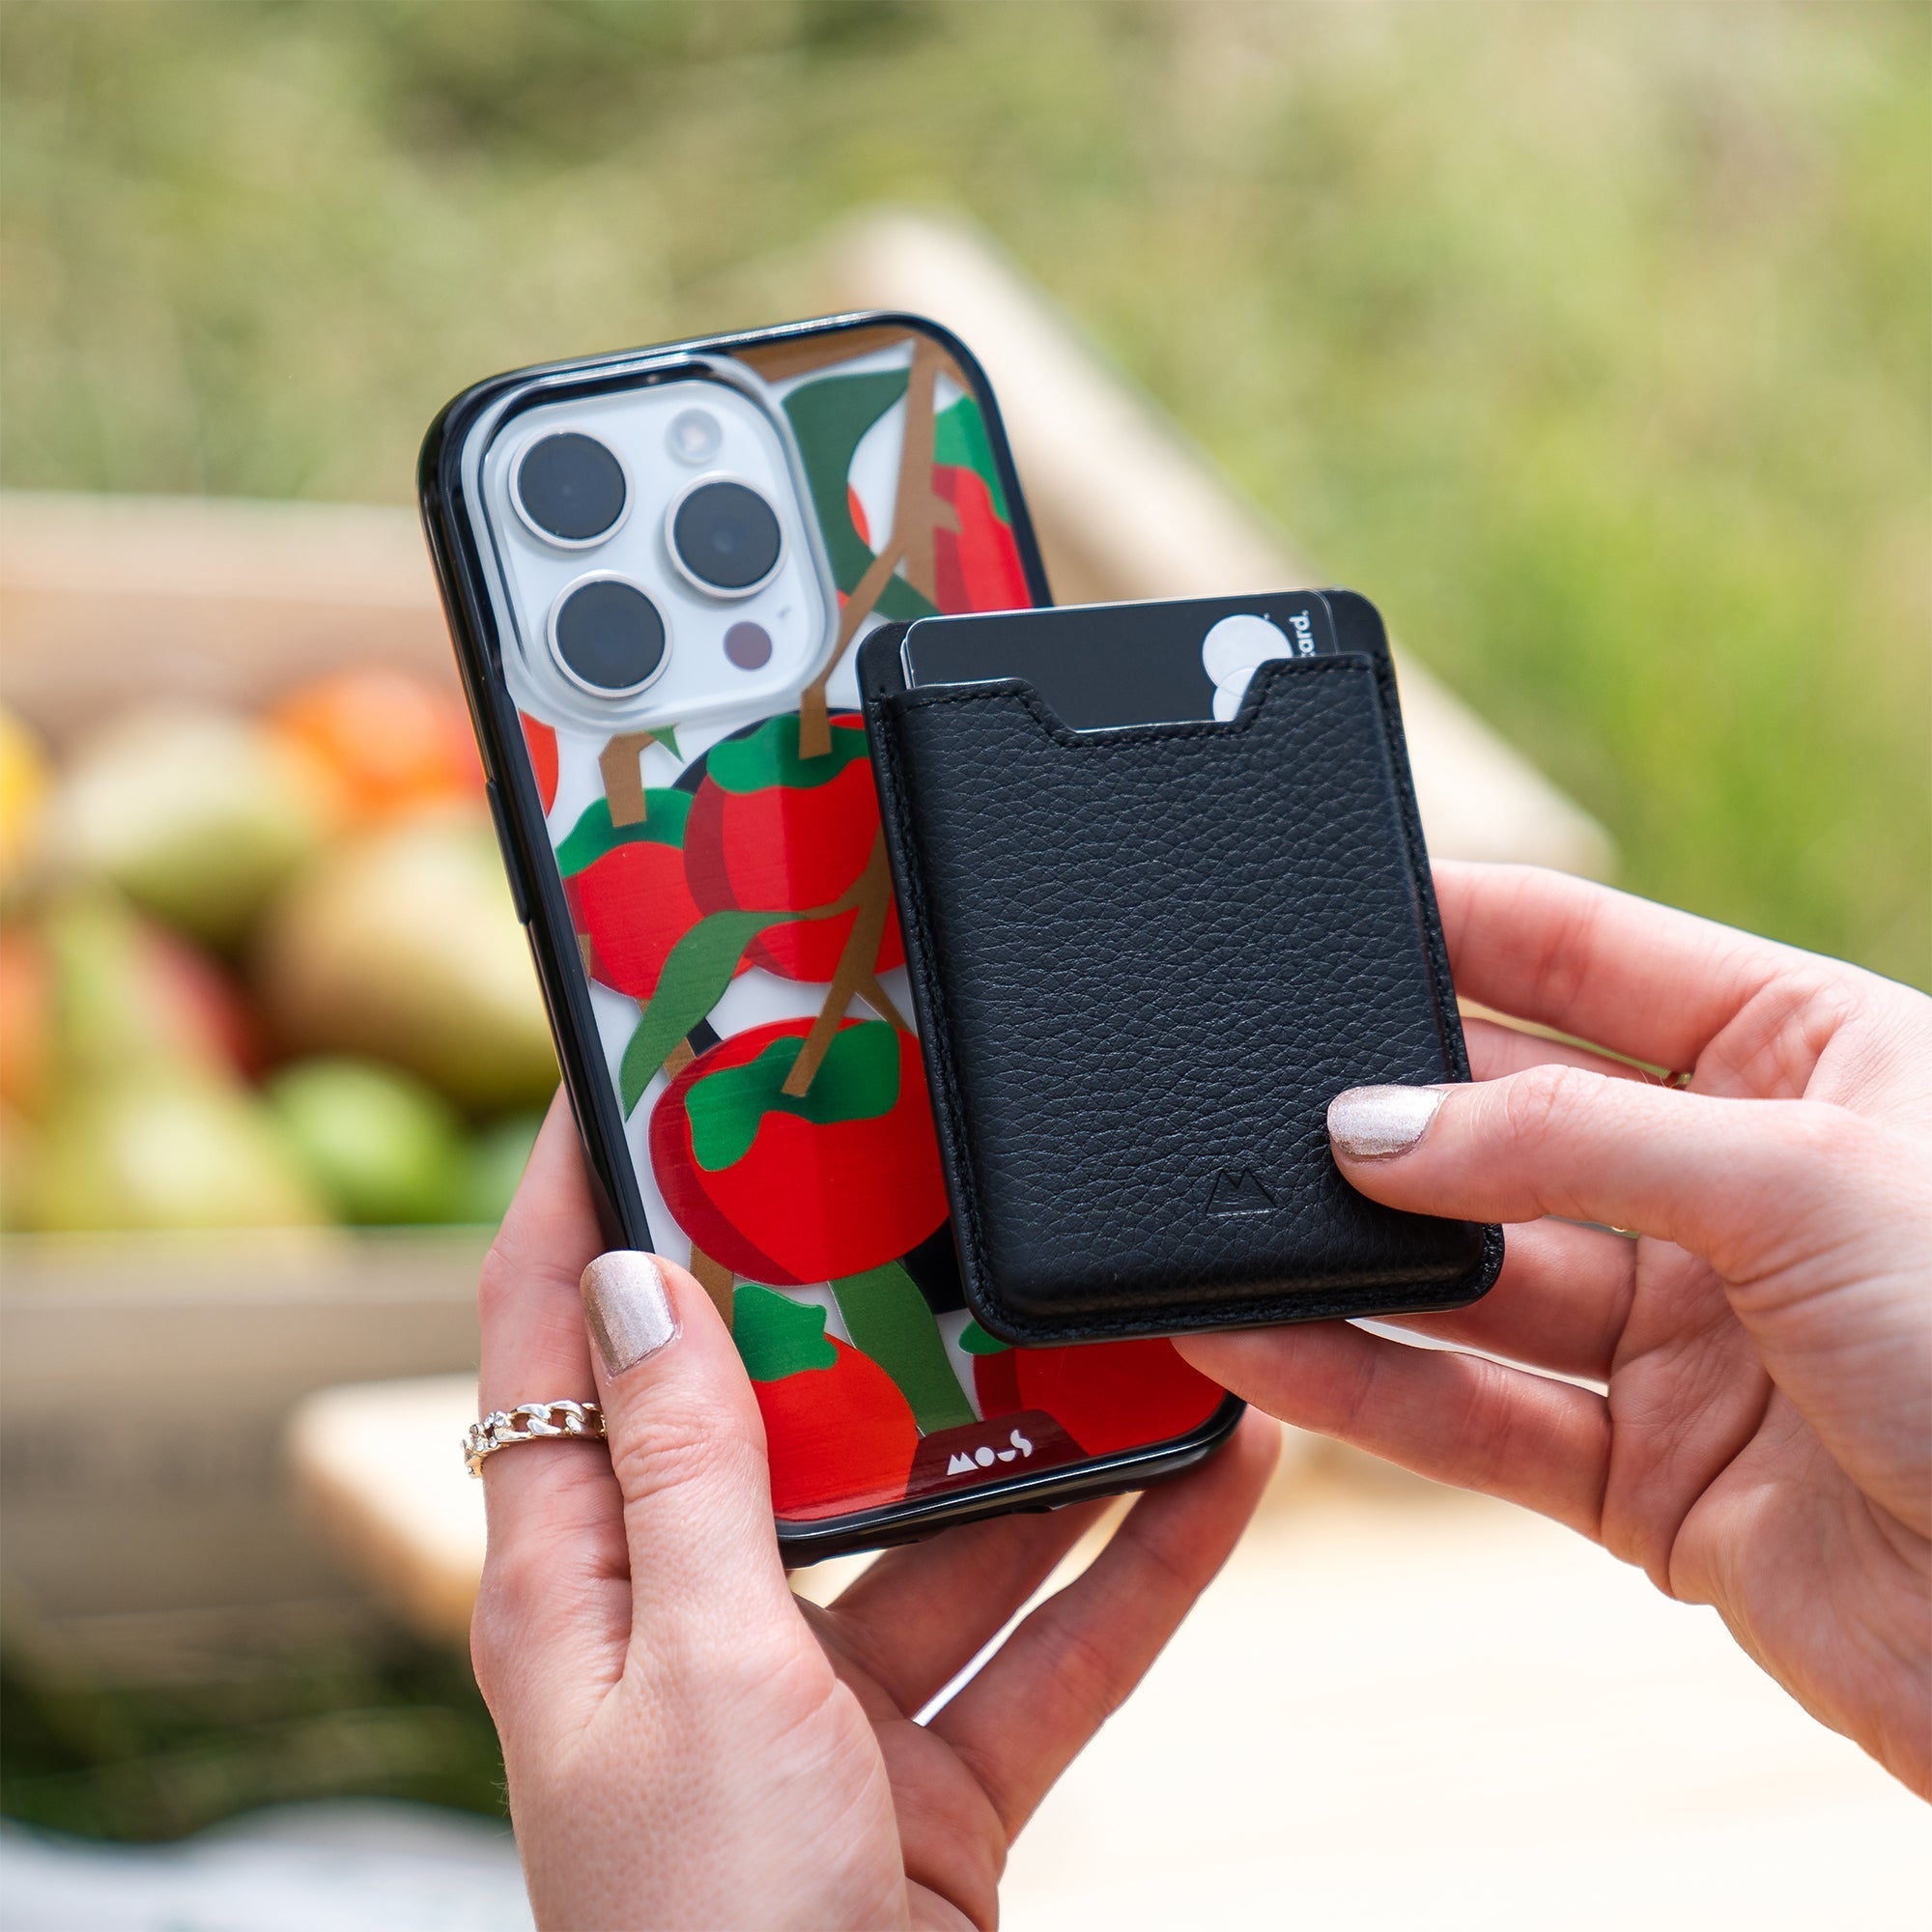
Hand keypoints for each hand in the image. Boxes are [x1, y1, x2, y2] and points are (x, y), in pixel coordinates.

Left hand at [472, 1098, 1277, 1930]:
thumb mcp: (693, 1679)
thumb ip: (684, 1480)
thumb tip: (634, 1281)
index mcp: (577, 1591)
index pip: (549, 1345)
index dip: (570, 1200)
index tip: (625, 1072)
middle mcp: (692, 1627)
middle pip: (780, 1417)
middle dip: (863, 1304)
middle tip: (935, 1172)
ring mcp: (820, 1702)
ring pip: (947, 1525)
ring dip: (1046, 1439)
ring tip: (1128, 1319)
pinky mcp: (934, 1774)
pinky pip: (1046, 1643)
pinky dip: (1134, 1568)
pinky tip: (1221, 1478)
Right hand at [1178, 862, 1931, 1794]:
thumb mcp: (1803, 1178)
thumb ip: (1567, 1142)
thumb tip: (1374, 1127)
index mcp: (1809, 1058)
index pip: (1594, 956)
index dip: (1465, 923)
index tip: (1332, 908)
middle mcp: (1736, 1186)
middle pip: (1513, 1120)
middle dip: (1391, 1110)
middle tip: (1258, 1093)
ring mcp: (1687, 1334)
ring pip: (1478, 1280)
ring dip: (1358, 1263)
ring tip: (1231, 1235)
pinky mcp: (1645, 1474)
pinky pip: (1478, 1414)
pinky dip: (1371, 1387)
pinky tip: (1274, 1346)